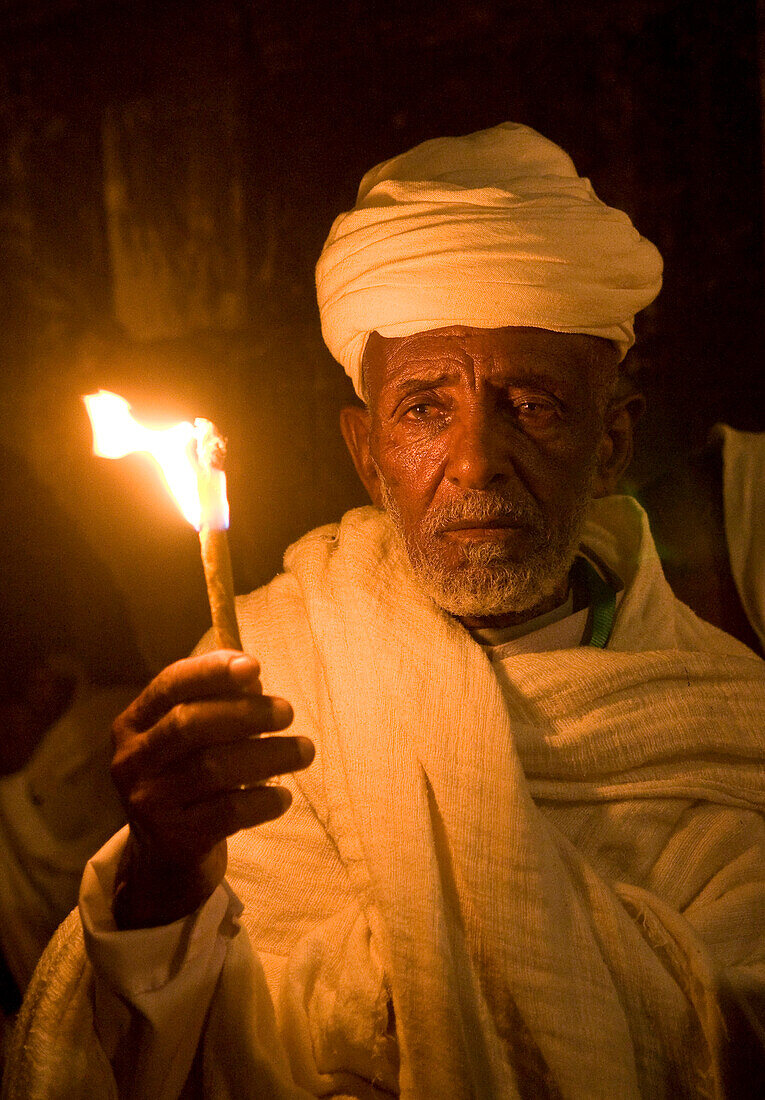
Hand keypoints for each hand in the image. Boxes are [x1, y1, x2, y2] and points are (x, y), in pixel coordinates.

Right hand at [108, 650, 312, 928]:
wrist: (163, 861)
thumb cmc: (186, 782)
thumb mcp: (189, 742)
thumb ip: (216, 706)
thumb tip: (254, 681)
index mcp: (133, 725)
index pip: (168, 685)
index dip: (211, 671)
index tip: (255, 666)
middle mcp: (132, 761)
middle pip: (188, 724)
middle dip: (244, 712)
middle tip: (287, 711)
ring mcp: (149, 802)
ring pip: (212, 769)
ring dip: (267, 754)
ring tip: (304, 751)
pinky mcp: (175, 839)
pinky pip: (227, 812)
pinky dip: (262, 800)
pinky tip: (283, 796)